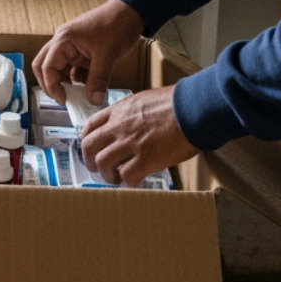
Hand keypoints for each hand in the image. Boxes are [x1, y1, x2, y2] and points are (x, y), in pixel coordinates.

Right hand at [33, 0, 144, 102]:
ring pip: (59, 68)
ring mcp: (72, 46)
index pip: (46, 66)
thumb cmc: (116, 25)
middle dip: (51, 84)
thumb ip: (98, 79)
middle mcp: (63, 42)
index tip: (64, 100)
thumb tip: (93, 101)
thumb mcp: (107, 55)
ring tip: (79, 96)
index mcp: (64, 40)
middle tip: (63, 99)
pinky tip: (89, 86)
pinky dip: (78, 79)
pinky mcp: (81, 51)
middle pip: (44, 65)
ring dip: (65, 82)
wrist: (131, 12)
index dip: (51, 85)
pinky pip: (73, 68)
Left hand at [79, 84, 199, 186]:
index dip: (87, 139)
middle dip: (89, 160)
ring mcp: (131, 142)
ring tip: (117, 178)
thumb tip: (132, 125)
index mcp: (120, 110)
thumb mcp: (145, 100)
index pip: (90, 125)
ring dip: (107, 174)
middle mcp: (120, 126)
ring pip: (103, 163)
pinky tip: (135, 181)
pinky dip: (128, 182)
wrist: (193, 107)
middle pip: (89, 146)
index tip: (91, 148)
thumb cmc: (176, 102)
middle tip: (97, 168)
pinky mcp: (147, 158)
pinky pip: (127, 175)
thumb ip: (132, 113)